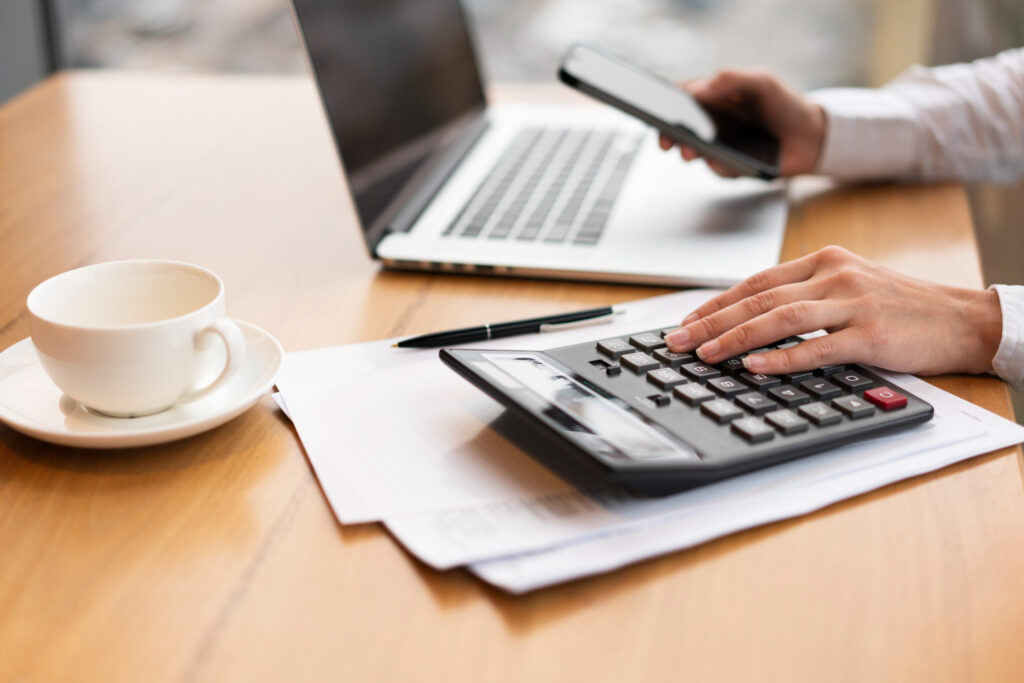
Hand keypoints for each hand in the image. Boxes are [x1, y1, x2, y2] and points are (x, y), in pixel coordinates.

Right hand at [658, 68, 825, 176]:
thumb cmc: (787, 105)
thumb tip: (698, 90)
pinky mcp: (730, 166)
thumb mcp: (762, 82)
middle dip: (669, 136)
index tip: (659, 112)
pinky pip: (717, 170)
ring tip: (691, 152)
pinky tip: (725, 162)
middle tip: (667, 141)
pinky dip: (719, 167)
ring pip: (695, 152)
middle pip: (680, 128)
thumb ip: (731, 79)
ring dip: (691, 153)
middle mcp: (713, 122)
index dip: (667, 105)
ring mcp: (720, 145)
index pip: (683, 98)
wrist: (813, 138)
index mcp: (716, 97)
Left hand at [664, 246, 1002, 375]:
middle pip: (759, 299)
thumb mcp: (850, 286)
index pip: (757, 281)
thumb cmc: (903, 307)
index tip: (687, 321)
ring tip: (704, 355)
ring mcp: (853, 303)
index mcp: (825, 262)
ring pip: (780, 318)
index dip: (717, 302)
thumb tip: (752, 318)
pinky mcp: (871, 335)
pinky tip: (754, 366)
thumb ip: (806, 294)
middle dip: (712, 321)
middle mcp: (835, 276)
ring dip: (736, 337)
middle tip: (678, 342)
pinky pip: (817, 348)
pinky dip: (782, 358)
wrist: (964, 318)